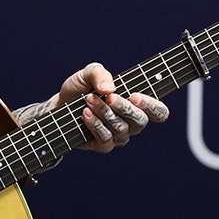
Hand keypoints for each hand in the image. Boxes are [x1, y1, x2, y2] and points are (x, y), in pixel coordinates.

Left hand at [55, 62, 169, 152]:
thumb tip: (110, 89)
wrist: (59, 103)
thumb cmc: (80, 88)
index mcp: (136, 104)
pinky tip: (86, 114)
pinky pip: (106, 140)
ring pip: (121, 129)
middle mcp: (131, 122)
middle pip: (141, 121)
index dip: (152, 106)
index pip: (159, 112)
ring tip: (89, 100)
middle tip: (109, 97)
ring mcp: (118, 136)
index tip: (134, 95)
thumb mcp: (89, 73)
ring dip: (104, 113)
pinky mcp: (103, 145)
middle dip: (125, 108)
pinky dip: (96, 125)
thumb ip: (100, 74)